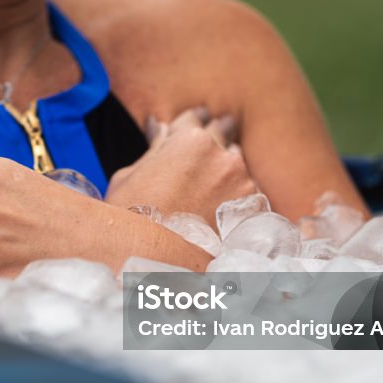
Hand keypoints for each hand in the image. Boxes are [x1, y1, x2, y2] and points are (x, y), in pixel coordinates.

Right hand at [105, 106, 256, 224]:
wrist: (153, 263)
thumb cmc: (130, 218)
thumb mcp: (129, 175)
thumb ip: (154, 148)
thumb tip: (160, 129)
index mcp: (189, 139)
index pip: (193, 119)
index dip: (186, 127)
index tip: (187, 134)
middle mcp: (222, 154)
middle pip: (221, 137)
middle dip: (210, 146)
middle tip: (199, 162)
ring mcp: (242, 182)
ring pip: (236, 167)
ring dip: (224, 174)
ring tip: (205, 196)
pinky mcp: (252, 209)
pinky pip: (247, 195)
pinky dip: (235, 200)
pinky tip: (216, 215)